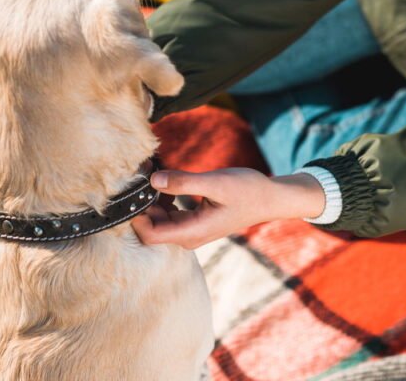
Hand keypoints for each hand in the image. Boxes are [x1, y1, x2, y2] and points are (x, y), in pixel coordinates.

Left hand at [131, 167, 325, 249]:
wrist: (269, 198)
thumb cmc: (247, 190)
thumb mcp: (215, 183)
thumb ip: (183, 182)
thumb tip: (153, 179)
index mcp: (192, 232)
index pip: (149, 234)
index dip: (136, 215)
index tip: (135, 189)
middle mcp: (188, 235)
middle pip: (150, 226)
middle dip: (142, 202)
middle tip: (142, 172)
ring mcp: (190, 230)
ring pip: (158, 219)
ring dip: (151, 197)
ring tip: (152, 171)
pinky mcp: (192, 221)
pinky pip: (168, 213)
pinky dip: (163, 197)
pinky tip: (167, 178)